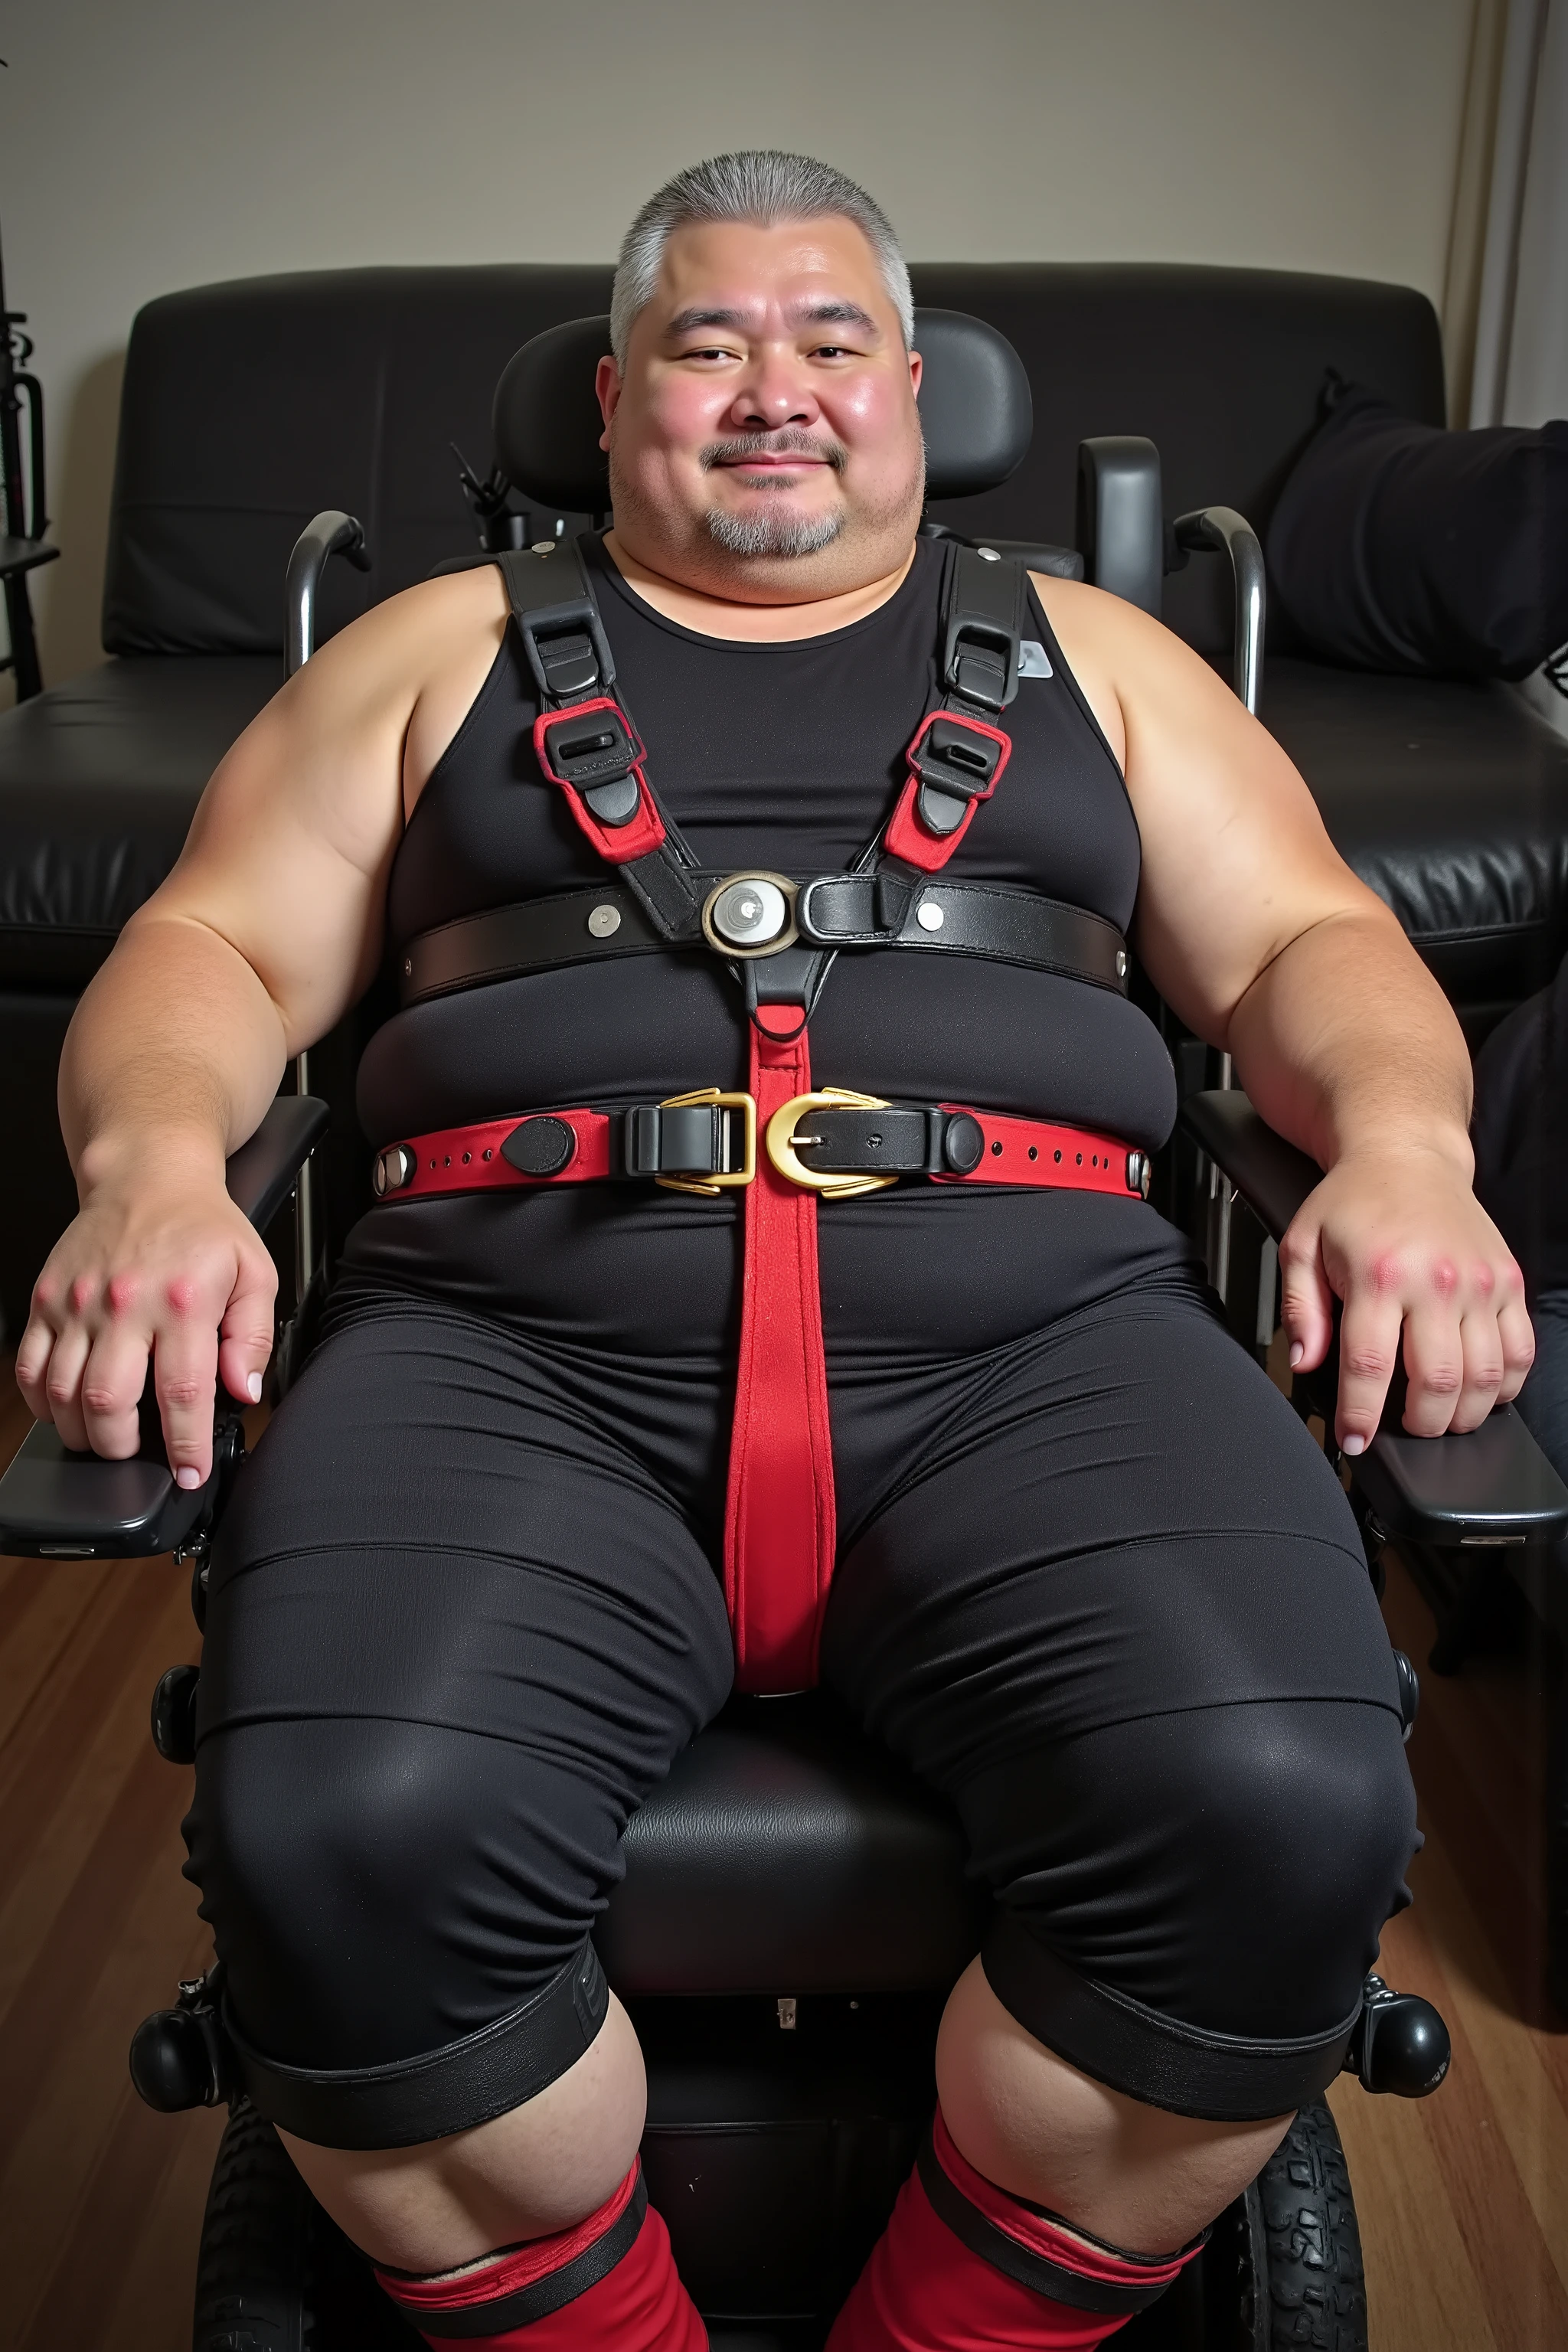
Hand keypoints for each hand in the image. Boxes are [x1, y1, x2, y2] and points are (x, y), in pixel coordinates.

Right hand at [14, 1136, 277, 1485]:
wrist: (148, 1177)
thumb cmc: (203, 1227)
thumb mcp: (254, 1274)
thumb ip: (253, 1339)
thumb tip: (244, 1391)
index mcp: (183, 1303)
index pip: (182, 1395)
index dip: (185, 1446)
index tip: (189, 1473)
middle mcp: (125, 1304)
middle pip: (109, 1401)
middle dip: (123, 1447)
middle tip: (138, 1456)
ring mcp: (79, 1303)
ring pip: (63, 1392)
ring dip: (81, 1431)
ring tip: (105, 1439)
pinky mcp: (47, 1298)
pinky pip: (31, 1366)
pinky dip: (43, 1401)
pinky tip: (65, 1409)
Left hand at [1279, 1144, 1534, 1451]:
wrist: (1407, 1156)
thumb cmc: (1353, 1201)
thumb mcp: (1303, 1245)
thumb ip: (1299, 1308)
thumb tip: (1304, 1361)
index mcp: (1380, 1274)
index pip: (1371, 1366)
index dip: (1361, 1415)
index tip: (1353, 1440)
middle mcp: (1437, 1281)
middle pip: (1438, 1382)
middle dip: (1419, 1424)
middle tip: (1403, 1430)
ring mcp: (1480, 1283)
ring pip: (1486, 1377)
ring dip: (1464, 1414)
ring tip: (1439, 1419)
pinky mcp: (1508, 1281)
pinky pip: (1521, 1351)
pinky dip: (1505, 1386)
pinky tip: (1481, 1393)